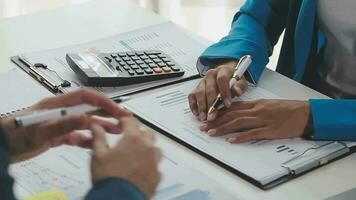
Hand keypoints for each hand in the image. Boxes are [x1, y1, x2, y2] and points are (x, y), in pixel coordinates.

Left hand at [2, 89, 130, 161]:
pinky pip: (77, 137)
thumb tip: (88, 118)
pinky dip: (87, 140)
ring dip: (101, 127)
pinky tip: (96, 144)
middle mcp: (62, 112)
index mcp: (58, 104)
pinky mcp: (58, 136)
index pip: (86, 97)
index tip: (117, 109)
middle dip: (107, 113)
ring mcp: (60, 124)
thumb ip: (64, 123)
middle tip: (124, 120)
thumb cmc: (18, 134)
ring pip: (86, 123)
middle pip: (89, 109)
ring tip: (116, 132)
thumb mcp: (41, 129)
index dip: (103, 100)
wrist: (2, 147)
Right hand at [90, 117, 160, 198]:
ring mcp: (155, 162)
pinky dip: (150, 165)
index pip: (132, 121)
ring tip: (136, 154)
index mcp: (133, 139)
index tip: (120, 123)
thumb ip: (98, 138)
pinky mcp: (157, 176)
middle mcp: (147, 147)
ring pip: (155, 148)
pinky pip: (156, 165)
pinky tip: (141, 170)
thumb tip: (96, 126)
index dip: (125, 120)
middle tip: (128, 139)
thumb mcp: (98, 156)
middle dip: (139, 133)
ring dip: (147, 148)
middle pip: (148, 133)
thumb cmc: (108, 177)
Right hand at [188, 60, 247, 120]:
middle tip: (213, 116)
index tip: (227, 105)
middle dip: (211, 104)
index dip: (224, 92)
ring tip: (204, 117)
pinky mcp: (197, 87)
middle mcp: (211, 75)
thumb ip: (240, 86)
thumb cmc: (233, 80)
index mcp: (223, 71)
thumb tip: (236, 91)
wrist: (226, 75)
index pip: (222, 80)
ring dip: (201, 106)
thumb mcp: (241, 82)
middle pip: (209, 89)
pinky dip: (193, 105)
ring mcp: (202, 81)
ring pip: (199, 93)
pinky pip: (192, 96)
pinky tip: (197, 113)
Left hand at [199, 100, 310, 142]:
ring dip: (223, 128)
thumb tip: (240, 112)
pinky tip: (231, 140)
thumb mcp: (269, 105)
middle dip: (215, 120)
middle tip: (202, 126)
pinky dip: (241, 137)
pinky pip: (253, 133)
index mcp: (256, 103)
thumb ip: (254, 108)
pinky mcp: (270, 130)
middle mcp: (257, 110)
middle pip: (232, 115)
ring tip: (211, 132)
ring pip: (239, 123)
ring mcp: (263, 120)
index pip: (233, 107)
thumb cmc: (288, 109)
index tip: (207, 115)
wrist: (306, 113)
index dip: (218, 111)